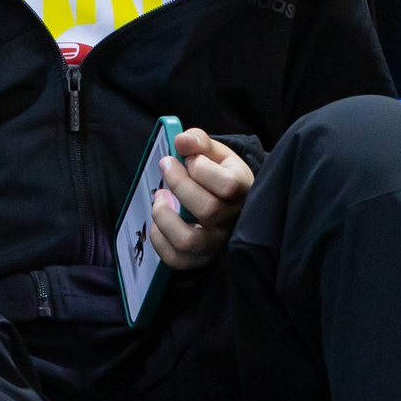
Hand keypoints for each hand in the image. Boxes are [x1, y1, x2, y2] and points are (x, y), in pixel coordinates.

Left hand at [147, 129, 253, 268]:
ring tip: (160, 196)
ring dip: (165, 215)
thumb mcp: (214, 152)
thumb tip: (182, 141)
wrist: (224, 200)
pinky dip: (158, 237)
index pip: (227, 185)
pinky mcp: (197, 259)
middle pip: (207, 210)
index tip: (191, 157)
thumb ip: (199, 141)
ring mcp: (215, 243)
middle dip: (179, 183)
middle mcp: (232, 221)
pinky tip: (159, 219)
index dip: (202, 168)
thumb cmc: (219, 173)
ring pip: (187, 240)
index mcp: (242, 190)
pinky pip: (174, 258)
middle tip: (166, 165)